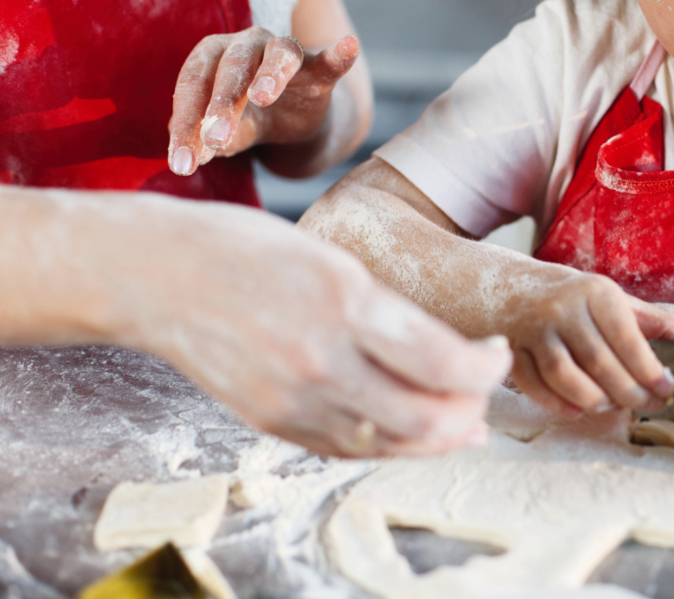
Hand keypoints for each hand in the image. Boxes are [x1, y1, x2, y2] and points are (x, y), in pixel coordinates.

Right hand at [109, 200, 510, 457]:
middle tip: (484, 392)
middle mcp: (321, 360)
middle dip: (471, 410)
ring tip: (461, 421)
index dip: (487, 369)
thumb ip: (387, 311)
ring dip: (436, 437)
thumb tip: (446, 353)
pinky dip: (388, 444)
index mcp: (345, 303)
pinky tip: (408, 429)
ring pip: (389, 443)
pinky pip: (347, 448)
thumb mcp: (332, 259)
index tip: (497, 353)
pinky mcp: (270, 421)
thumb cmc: (244, 249)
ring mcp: (291, 398)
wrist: (152, 276)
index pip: (445, 363)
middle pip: (425, 417)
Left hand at [167, 27, 359, 174]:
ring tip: (262, 98)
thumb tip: (194, 156)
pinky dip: (340, 54)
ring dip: (269, 75)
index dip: (186, 121)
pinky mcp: (319, 69)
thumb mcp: (228, 132)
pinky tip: (349, 46)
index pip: (194, 83)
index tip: (184, 161)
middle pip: (232, 67)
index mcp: (212, 55)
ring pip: (278, 56)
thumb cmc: (249, 118)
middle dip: (221, 104)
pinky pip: (329, 61)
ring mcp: (284, 51)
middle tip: (214, 139)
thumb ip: (212, 140)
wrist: (292, 117)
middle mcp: (246, 44)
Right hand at [505, 273, 673, 416]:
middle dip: (629, 393)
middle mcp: (563, 308)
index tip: (666, 390)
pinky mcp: (513, 350)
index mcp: (595, 292)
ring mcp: (535, 330)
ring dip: (595, 401)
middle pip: (599, 363)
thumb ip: (650, 321)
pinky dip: (557, 404)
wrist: (512, 290)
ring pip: (565, 377)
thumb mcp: (613, 299)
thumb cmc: (575, 299)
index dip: (649, 370)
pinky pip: (534, 385)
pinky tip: (578, 410)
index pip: (627, 338)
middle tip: (648, 406)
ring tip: (613, 406)